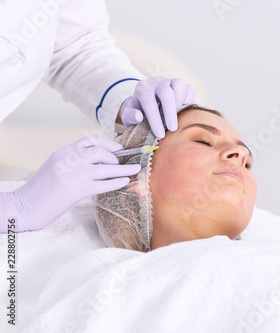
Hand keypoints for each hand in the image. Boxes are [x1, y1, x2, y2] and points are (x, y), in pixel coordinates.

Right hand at [0, 136, 139, 231]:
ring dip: (124, 168)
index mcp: (63, 152)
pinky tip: (125, 182)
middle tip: (123, 163)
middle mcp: (69, 160)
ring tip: (135, 170)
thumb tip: (97, 160)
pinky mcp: (77, 191)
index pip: (89, 140)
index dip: (108, 143)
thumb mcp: (55, 167)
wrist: (23, 207)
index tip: (119, 148)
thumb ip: (73, 160)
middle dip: (116, 157)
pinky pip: (103, 184)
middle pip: (100, 152)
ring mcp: (73, 174)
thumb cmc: (40, 190)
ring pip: (105, 167)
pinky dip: (117, 182)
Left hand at [120, 77, 195, 137]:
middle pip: (165, 92)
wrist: (146, 102)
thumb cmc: (138, 112)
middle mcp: (156, 83)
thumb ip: (130, 116)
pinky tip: (185, 112)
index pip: (149, 102)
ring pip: (179, 84)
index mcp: (142, 89)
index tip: (160, 135)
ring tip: (180, 116)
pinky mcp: (181, 85)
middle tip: (172, 129)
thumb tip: (138, 116)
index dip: (155, 119)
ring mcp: (170, 82)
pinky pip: (189, 88)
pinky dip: (189, 100)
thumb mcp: (128, 116)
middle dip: (170, 112)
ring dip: (181, 101)